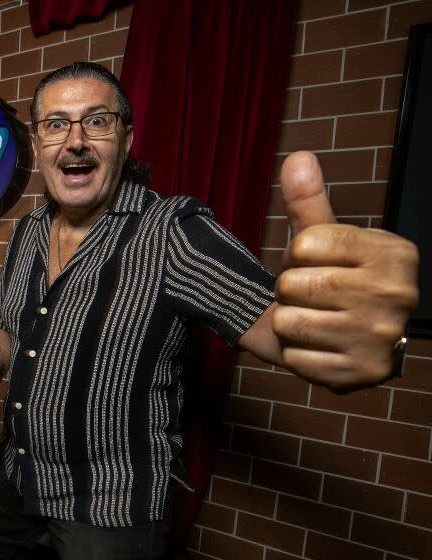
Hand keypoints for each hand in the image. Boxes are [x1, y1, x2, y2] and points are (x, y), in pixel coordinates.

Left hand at [272, 151, 418, 388]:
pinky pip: (296, 357)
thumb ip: (308, 200)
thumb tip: (297, 157)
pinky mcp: (362, 374)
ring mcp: (381, 338)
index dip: (297, 254)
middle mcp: (398, 295)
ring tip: (313, 318)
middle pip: (294, 284)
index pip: (307, 243)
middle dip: (289, 289)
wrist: (348, 336)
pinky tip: (319, 346)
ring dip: (289, 322)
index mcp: (394, 253)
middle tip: (311, 296)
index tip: (315, 263)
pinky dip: (297, 353)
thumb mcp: (324, 236)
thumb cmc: (333, 275)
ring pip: (289, 321)